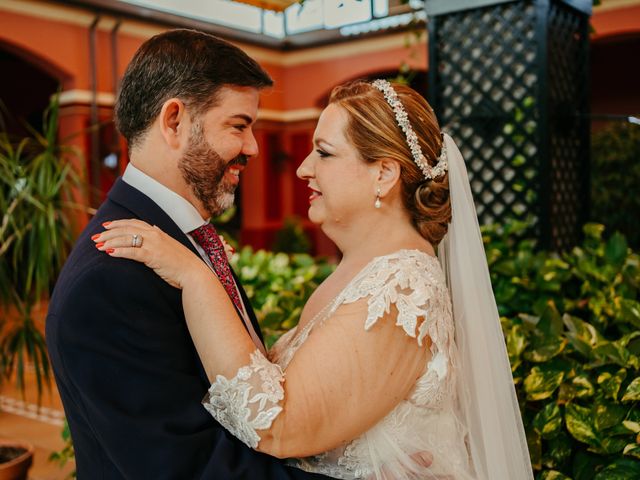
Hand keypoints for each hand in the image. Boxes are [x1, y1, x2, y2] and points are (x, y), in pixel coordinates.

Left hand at [92, 219, 207, 288]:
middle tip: (96, 237)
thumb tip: (153, 230)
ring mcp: (154, 244)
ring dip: (110, 241)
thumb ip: (160, 238)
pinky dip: (119, 251)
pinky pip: (132, 252)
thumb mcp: (170, 247)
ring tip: (98, 246)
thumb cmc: (182, 263)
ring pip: (126, 238)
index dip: (118, 223)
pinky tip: (109, 253)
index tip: (106, 226)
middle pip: (126, 229)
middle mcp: (155, 234)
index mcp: (158, 231)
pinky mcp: (153, 256)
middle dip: (109, 233)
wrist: (193, 273)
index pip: (134, 223)